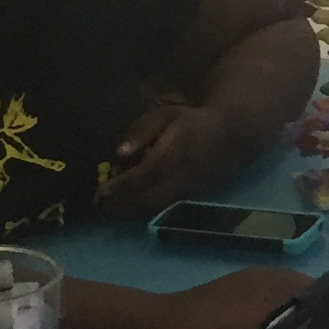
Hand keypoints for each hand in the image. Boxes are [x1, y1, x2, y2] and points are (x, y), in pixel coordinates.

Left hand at [100, 99, 241, 219]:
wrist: (229, 137)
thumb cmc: (190, 123)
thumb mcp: (165, 115)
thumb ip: (141, 132)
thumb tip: (119, 154)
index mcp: (176, 153)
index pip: (145, 175)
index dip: (121, 186)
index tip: (100, 189)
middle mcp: (182, 177)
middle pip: (148, 199)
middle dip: (121, 204)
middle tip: (98, 203)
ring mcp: (188, 193)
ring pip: (154, 209)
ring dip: (129, 212)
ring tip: (108, 209)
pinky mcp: (190, 200)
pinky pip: (162, 211)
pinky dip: (141, 213)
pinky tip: (127, 209)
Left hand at [146, 265, 311, 328]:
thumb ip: (297, 322)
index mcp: (277, 278)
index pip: (323, 289)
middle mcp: (267, 280)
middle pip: (305, 300)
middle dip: (318, 321)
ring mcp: (249, 294)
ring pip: (286, 310)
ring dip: (297, 328)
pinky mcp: (235, 310)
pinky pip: (268, 319)